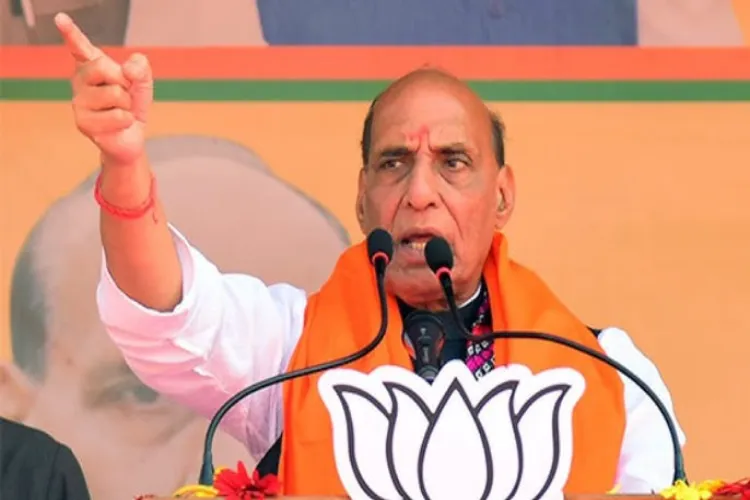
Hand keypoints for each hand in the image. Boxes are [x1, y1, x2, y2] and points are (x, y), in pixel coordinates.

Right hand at [56, 12, 152, 165]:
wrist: (130, 137)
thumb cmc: (131, 106)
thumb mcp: (141, 83)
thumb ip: (140, 69)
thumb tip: (129, 68)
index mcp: (91, 67)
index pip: (80, 47)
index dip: (71, 33)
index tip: (61, 19)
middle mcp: (79, 82)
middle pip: (101, 67)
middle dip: (123, 81)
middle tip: (124, 94)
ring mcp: (79, 102)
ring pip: (114, 94)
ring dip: (127, 104)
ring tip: (121, 111)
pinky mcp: (83, 123)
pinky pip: (119, 116)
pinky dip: (127, 120)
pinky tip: (118, 124)